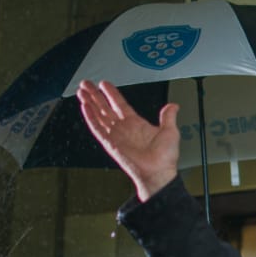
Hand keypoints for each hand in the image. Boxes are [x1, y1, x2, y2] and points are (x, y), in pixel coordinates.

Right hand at [75, 80, 180, 201]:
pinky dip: (91, 117)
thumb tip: (173, 106)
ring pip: (99, 115)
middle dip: (95, 95)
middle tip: (86, 84)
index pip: (119, 104)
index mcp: (136, 124)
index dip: (111, 93)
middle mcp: (123, 128)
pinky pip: (98, 128)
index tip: (103, 84)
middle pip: (105, 108)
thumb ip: (168, 117)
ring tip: (82, 92)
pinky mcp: (110, 143)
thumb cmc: (164, 158)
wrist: (158, 172)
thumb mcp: (170, 132)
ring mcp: (115, 135)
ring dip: (90, 103)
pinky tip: (85, 107)